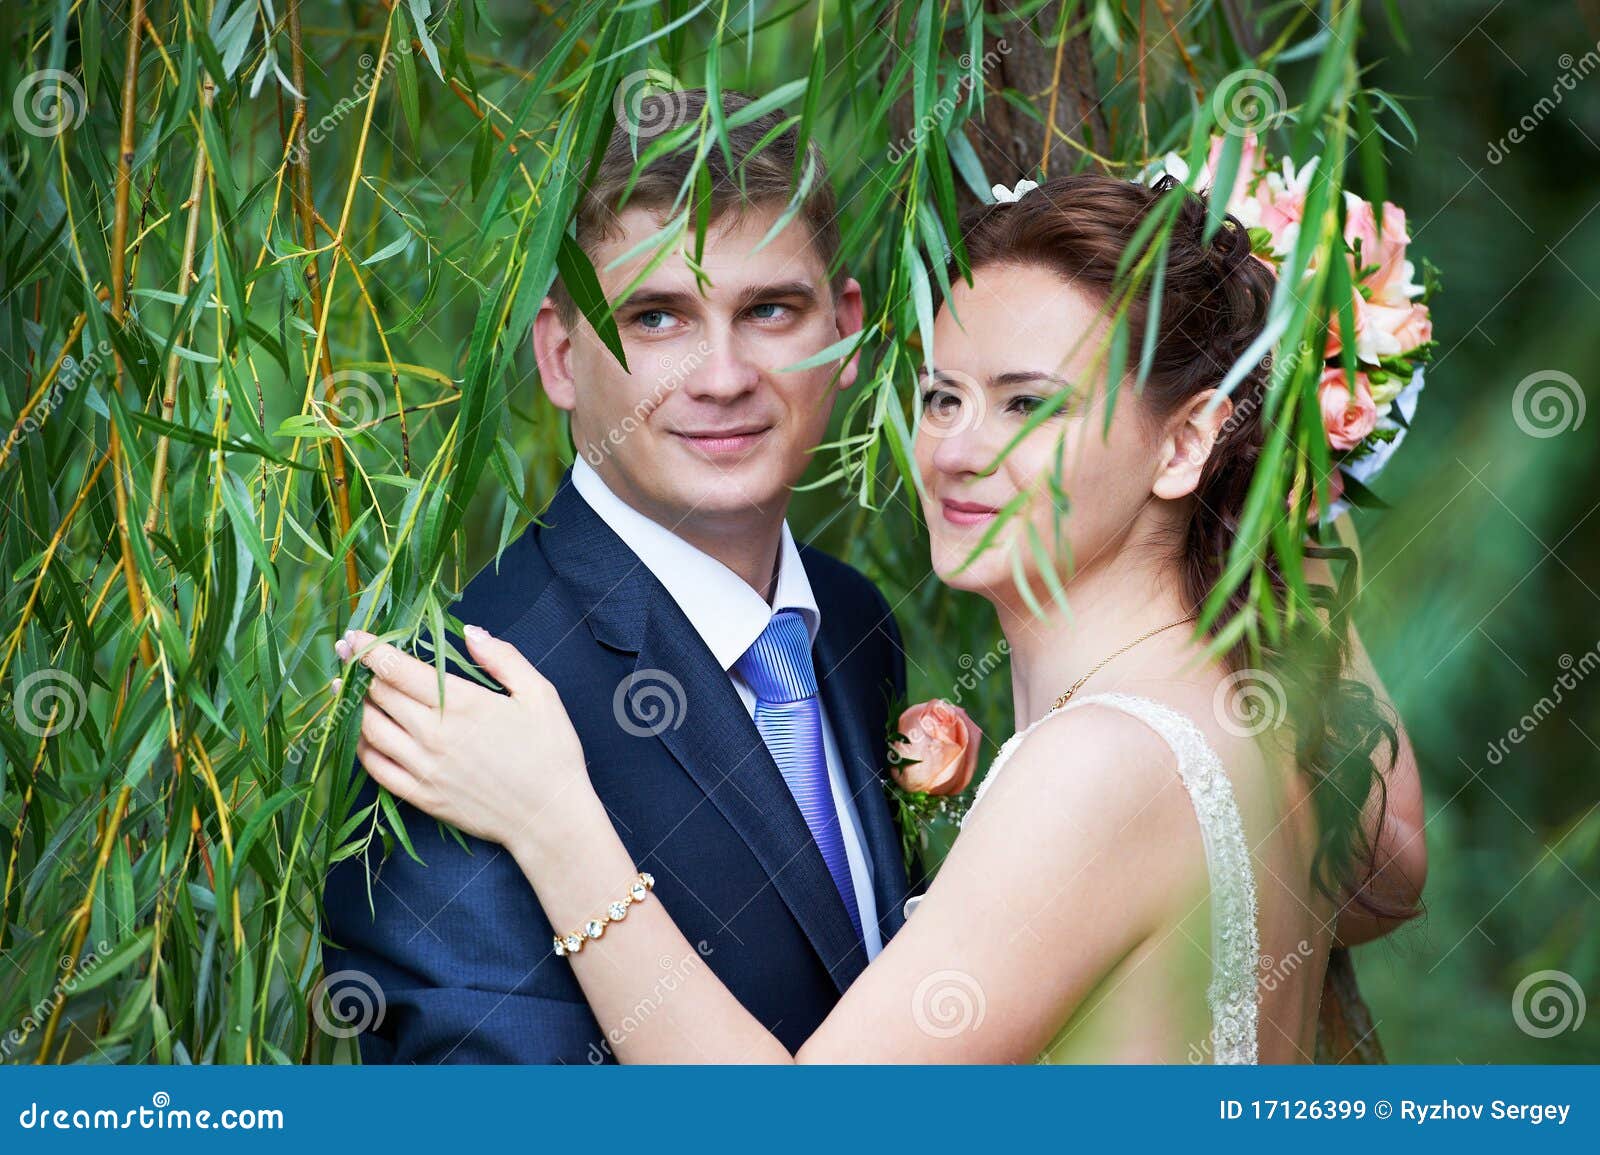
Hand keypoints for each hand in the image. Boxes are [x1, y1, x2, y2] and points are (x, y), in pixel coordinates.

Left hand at [335, 624, 592, 853]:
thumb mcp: (540, 695)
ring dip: (352, 706)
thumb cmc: (551, 753)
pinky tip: (360, 733)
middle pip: (378, 695)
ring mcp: (422, 768)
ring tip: (344, 689)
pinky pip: (375, 768)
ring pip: (369, 729)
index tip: (354, 635)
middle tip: (346, 652)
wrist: (549, 818)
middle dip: (356, 669)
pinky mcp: (420, 796)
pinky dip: (360, 746)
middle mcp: (433, 734)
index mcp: (460, 704)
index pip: (397, 669)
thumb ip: (503, 658)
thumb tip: (470, 632)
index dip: (369, 649)